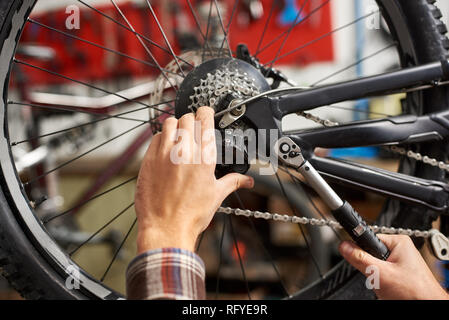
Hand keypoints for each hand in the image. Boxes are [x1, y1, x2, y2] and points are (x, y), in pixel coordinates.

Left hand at [134, 107, 253, 252]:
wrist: (166, 228)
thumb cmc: (191, 215)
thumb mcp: (216, 195)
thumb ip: (233, 181)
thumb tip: (247, 180)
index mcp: (204, 157)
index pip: (204, 118)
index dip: (206, 112)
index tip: (206, 114)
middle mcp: (184, 151)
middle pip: (186, 118)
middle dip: (192, 121)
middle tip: (193, 131)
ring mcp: (164, 154)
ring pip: (169, 123)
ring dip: (175, 126)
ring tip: (179, 137)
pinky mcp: (148, 160)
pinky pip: (155, 137)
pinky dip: (162, 138)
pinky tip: (166, 149)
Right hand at [339, 234, 448, 299]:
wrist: (428, 306)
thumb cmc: (415, 292)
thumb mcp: (381, 273)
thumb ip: (360, 258)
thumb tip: (344, 246)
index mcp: (398, 242)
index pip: (368, 238)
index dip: (360, 250)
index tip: (352, 255)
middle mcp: (400, 249)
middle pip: (370, 254)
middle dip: (370, 269)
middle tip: (379, 278)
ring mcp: (400, 262)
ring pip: (375, 266)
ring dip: (376, 277)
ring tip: (387, 285)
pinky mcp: (399, 273)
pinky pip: (381, 274)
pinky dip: (381, 282)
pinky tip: (389, 288)